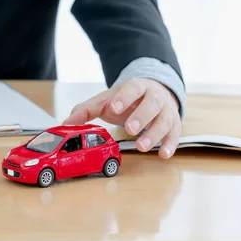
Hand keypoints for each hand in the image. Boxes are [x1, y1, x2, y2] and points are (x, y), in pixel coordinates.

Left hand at [62, 78, 180, 158]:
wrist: (153, 94)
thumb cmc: (126, 99)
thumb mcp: (106, 100)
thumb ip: (86, 110)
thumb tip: (66, 123)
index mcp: (137, 86)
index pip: (132, 88)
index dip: (124, 97)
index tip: (114, 107)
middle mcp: (155, 96)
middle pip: (152, 104)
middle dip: (141, 117)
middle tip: (130, 129)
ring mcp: (166, 110)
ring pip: (165, 120)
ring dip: (155, 134)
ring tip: (142, 147)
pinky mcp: (174, 123)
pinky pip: (175, 134)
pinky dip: (171, 144)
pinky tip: (163, 154)